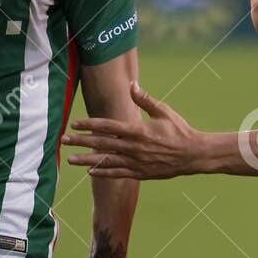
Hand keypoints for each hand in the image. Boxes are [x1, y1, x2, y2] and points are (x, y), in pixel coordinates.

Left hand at [64, 83, 206, 179]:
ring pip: (106, 161)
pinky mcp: (140, 173)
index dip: (89, 124)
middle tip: (64, 140)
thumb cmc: (180, 130)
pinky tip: (90, 172)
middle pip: (102, 144)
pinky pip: (118, 173)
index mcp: (138, 131)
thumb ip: (145, 100)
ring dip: (86, 160)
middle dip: (81, 141)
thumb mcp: (163, 111)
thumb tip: (132, 84)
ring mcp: (136, 162)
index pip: (108, 126)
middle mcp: (134, 148)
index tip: (75, 122)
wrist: (193, 155)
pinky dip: (104, 172)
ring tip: (70, 160)